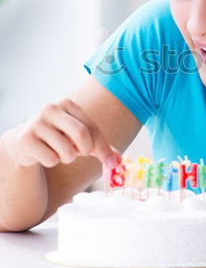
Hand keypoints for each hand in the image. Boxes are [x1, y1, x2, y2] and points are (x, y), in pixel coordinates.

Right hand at [2, 98, 120, 168]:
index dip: (103, 147)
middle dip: (85, 150)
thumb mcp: (80, 138)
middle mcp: (51, 109)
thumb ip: (100, 147)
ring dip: (67, 158)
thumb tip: (117, 162)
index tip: (111, 162)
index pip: (92, 127)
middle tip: (80, 153)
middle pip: (81, 134)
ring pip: (66, 151)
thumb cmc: (59, 137)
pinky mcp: (25, 139)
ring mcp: (36, 123)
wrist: (25, 140)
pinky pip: (51, 159)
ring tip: (58, 151)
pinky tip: (44, 153)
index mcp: (68, 105)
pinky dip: (52, 161)